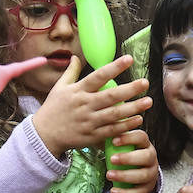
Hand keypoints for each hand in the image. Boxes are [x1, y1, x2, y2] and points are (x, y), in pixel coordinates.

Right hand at [32, 55, 152, 157]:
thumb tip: (75, 57)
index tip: (129, 59)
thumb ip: (71, 72)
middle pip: (110, 96)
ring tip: (148, 101)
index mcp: (78, 91)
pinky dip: (125, 125)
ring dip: (133, 108)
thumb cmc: (53, 109)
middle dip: (130, 89)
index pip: (98, 76)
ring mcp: (89, 121)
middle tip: (145, 82)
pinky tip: (138, 119)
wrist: (44, 135)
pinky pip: (112, 130)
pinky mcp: (92, 135)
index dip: (114, 67)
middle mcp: (84, 105)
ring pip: (114, 114)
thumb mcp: (59, 88)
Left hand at [106, 128, 159, 192]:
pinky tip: (113, 190)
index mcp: (144, 144)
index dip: (129, 138)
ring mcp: (151, 174)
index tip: (114, 141)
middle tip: (112, 159)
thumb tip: (101, 131)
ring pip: (143, 175)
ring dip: (125, 175)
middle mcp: (151, 158)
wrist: (138, 174)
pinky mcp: (147, 188)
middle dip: (128, 158)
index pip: (141, 137)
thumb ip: (115, 139)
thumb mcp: (123, 146)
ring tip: (109, 175)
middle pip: (146, 156)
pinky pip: (138, 192)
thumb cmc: (127, 155)